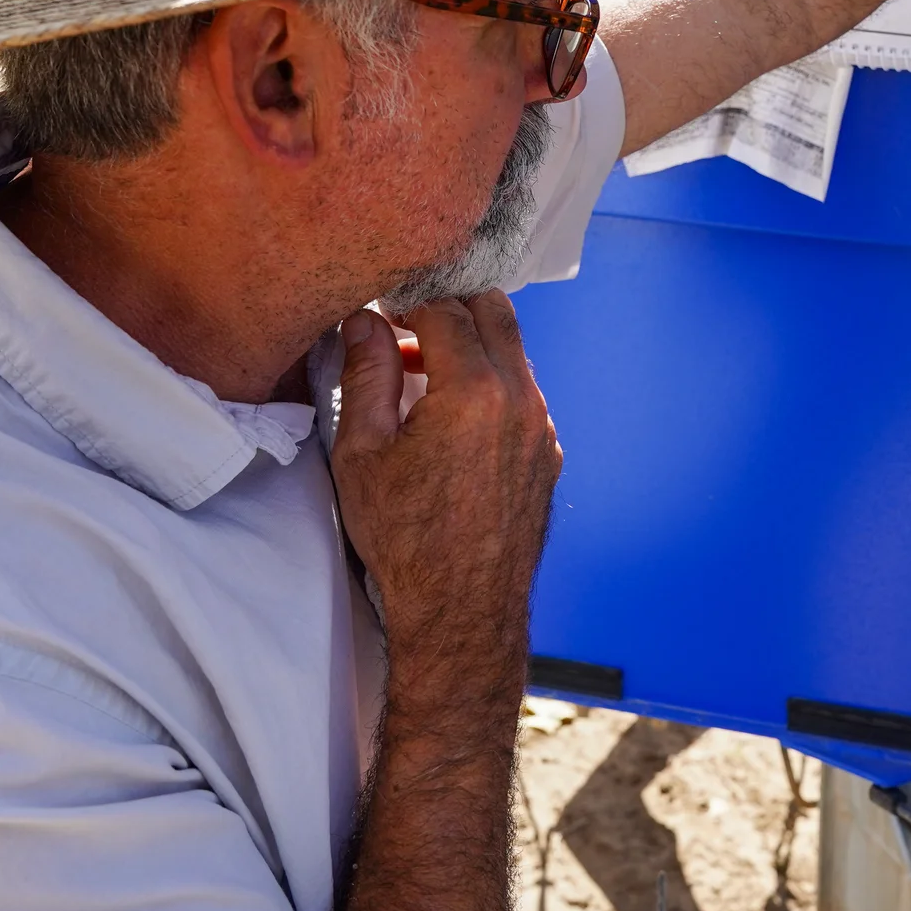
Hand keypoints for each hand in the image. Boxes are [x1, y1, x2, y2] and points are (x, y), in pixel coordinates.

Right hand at [330, 295, 561, 688]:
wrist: (460, 611)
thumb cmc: (405, 540)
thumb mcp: (363, 452)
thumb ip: (365, 374)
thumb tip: (365, 321)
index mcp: (474, 391)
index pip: (445, 308)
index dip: (407, 299)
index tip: (380, 306)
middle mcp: (520, 399)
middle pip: (494, 312)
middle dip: (449, 305)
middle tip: (404, 323)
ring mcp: (541, 427)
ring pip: (513, 351)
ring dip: (471, 344)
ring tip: (419, 371)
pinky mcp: (547, 453)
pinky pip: (523, 392)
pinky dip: (491, 382)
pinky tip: (452, 413)